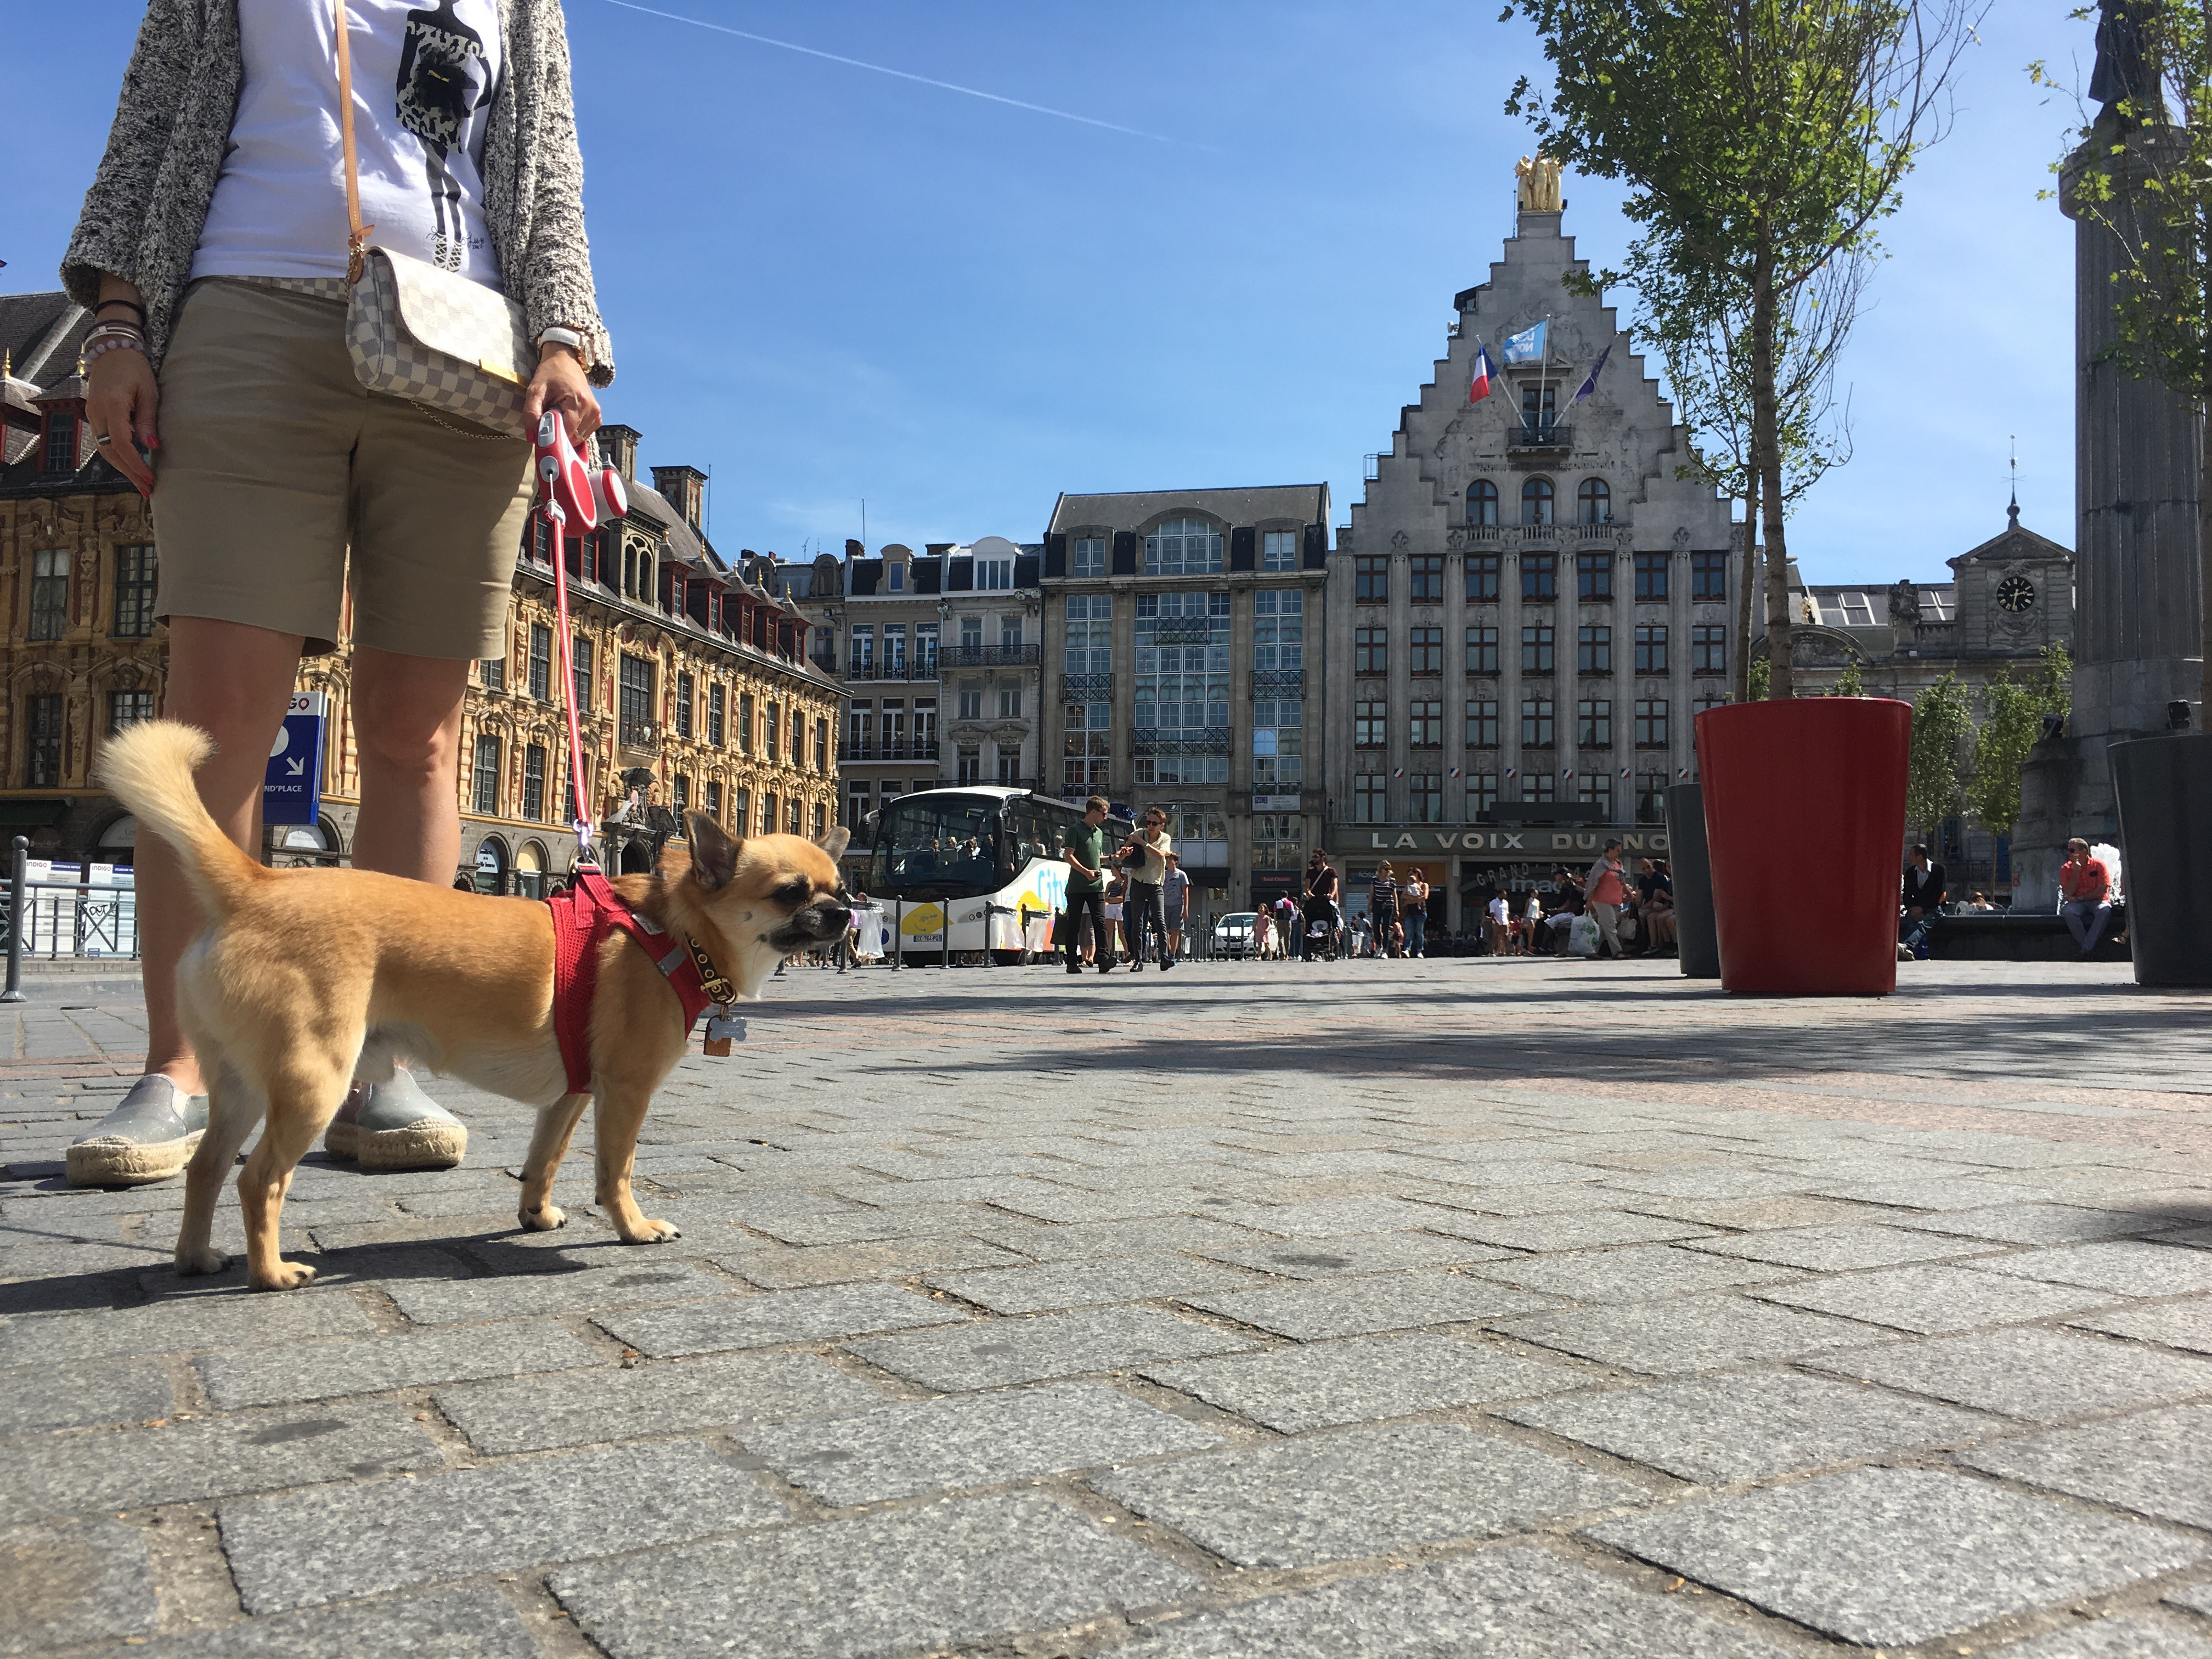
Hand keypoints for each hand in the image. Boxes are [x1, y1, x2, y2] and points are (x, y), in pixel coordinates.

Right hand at [86, 345, 158, 494]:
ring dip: (122, 467)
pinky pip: (102, 440)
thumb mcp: (148, 393)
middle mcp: (96, 412)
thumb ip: (147, 421)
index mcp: (112, 404)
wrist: (111, 351)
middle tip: (147, 489)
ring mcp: (91, 414)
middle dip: (129, 472)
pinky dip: (116, 455)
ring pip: (103, 448)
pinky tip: (130, 465)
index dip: (135, 463)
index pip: (121, 442)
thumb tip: (152, 448)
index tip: (150, 477)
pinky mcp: (93, 415)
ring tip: (140, 482)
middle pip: (109, 451)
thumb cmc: (134, 369)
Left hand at [523, 343, 598, 442]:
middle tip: (548, 416)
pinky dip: (572, 430)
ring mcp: (596, 415)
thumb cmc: (550, 373)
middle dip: (558, 433)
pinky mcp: (597, 418)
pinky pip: (583, 434)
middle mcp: (592, 410)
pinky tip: (566, 416)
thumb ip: (531, 413)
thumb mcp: (534, 390)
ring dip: (565, 431)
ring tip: (557, 414)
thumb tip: (534, 437)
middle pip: (572, 438)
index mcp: (579, 402)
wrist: (565, 360)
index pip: (566, 432)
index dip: (552, 435)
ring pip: (577, 438)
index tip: (541, 429)